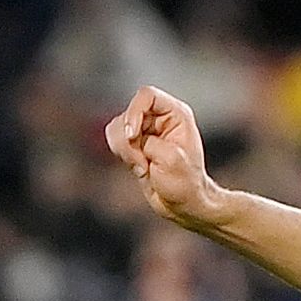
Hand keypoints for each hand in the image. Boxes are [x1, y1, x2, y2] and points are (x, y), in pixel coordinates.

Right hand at [107, 86, 230, 229]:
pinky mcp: (134, 144)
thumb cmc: (186, 184)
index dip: (134, 112)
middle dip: (128, 140)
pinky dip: (121, 154)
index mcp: (176, 114)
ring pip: (116, 127)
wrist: (183, 205)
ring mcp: (146, 130)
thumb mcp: (171, 161)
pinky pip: (114, 140)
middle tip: (143, 162)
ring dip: (124, 150)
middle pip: (127, 113)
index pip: (147, 95)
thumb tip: (128, 136)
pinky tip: (139, 168)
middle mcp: (160, 118)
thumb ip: (147, 142)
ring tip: (144, 167)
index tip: (133, 137)